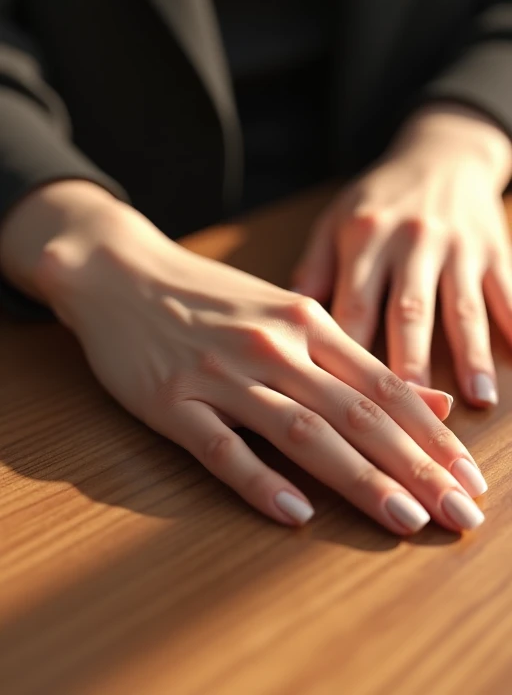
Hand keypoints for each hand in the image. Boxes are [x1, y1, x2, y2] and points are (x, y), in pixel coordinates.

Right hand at [17, 186, 486, 534]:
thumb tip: (430, 401)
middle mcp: (273, 347)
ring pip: (300, 431)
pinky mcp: (171, 401)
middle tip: (459, 514)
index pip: (385, 387)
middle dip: (415, 467)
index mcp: (307, 324)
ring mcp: (221, 374)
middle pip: (357, 414)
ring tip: (403, 520)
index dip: (434, 437)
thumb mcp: (288, 314)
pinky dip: (259, 481)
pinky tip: (294, 515)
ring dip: (357, 478)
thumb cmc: (212, 299)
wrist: (124, 271)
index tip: (471, 479)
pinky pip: (220, 447)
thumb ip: (353, 361)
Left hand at [293, 104, 511, 406]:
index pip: (355, 305)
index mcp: (365, 237)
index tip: (346, 400)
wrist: (442, 154)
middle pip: (410, 312)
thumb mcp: (335, 220)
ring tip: (478, 399)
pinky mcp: (493, 250)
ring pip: (463, 307)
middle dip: (409, 363)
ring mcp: (457, 246)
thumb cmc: (378, 199)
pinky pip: (508, 290)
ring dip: (471, 354)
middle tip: (409, 413)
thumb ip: (313, 269)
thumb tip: (290, 323)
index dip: (350, 354)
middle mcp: (412, 241)